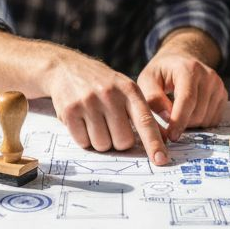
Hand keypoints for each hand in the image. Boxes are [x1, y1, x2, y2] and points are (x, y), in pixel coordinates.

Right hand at [44, 52, 170, 165]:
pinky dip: (84, 139)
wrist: (67, 68)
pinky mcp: (69, 111)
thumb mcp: (125, 90)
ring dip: (100, 141)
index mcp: (129, 90)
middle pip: (123, 141)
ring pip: (102, 145)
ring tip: (95, 122)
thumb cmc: (102, 85)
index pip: (145, 121)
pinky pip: (83, 143)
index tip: (161, 160)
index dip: (154, 143)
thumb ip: (142, 113)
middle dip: (118, 141)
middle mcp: (110, 95)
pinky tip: (82, 123)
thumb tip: (162, 141)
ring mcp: (88, 102)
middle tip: (111, 126)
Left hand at [136, 50, 226, 141]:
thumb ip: (153, 98)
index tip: (171, 136)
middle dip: (182, 124)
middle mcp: (208, 76)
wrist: (181, 60)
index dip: (179, 121)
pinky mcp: (222, 94)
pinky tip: (190, 113)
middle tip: (169, 121)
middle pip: (198, 113)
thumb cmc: (162, 71)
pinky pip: (213, 119)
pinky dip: (200, 122)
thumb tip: (167, 118)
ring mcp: (218, 85)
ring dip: (191, 124)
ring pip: (206, 119)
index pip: (187, 100)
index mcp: (188, 69)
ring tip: (178, 114)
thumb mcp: (148, 80)